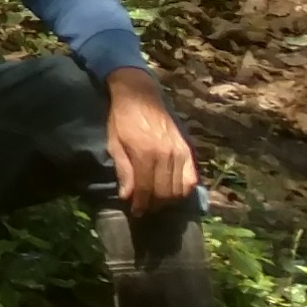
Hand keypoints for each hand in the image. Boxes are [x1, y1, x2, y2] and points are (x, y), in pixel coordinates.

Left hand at [103, 70, 200, 207]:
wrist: (139, 95)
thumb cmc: (122, 120)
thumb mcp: (114, 144)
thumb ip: (123, 171)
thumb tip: (127, 196)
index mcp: (145, 154)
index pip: (146, 189)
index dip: (141, 204)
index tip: (136, 212)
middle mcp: (166, 155)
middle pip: (164, 192)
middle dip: (154, 205)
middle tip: (145, 208)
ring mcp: (180, 152)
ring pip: (179, 189)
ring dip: (168, 200)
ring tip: (157, 201)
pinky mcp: (187, 149)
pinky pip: (192, 178)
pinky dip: (184, 189)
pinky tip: (173, 192)